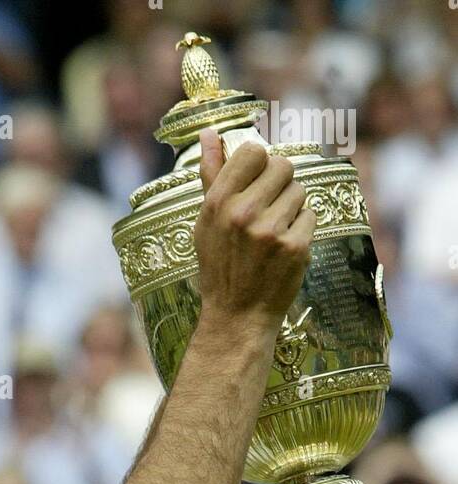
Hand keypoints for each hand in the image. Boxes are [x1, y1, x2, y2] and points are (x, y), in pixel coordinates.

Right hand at [194, 129, 314, 333]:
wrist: (236, 317)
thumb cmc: (220, 267)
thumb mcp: (206, 223)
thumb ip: (211, 176)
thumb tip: (209, 133)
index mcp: (218, 203)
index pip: (254, 152)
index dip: (259, 165)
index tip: (256, 183)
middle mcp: (243, 213)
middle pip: (283, 166)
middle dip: (280, 185)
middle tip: (269, 210)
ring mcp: (271, 231)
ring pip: (300, 192)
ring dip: (292, 209)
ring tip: (274, 234)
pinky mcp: (295, 247)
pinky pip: (310, 216)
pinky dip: (301, 230)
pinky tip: (284, 249)